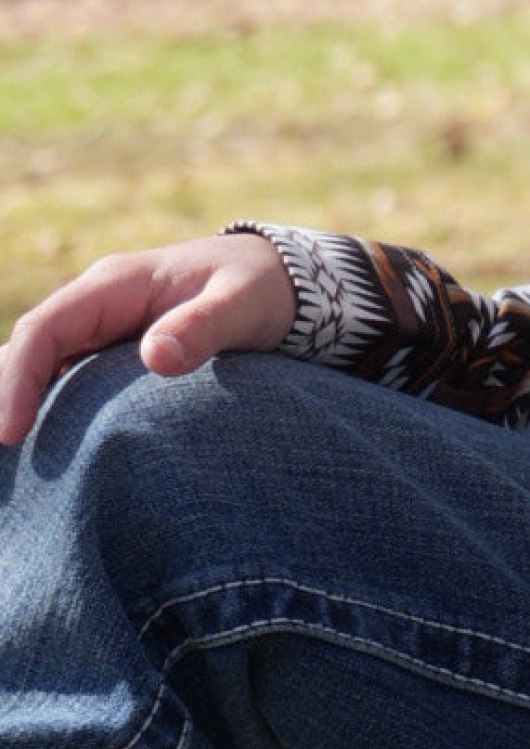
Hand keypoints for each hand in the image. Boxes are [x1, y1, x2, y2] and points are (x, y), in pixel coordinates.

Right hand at [0, 233, 297, 449]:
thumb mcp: (242, 303)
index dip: (17, 378)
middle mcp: (96, 306)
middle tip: (2, 460)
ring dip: (20, 406)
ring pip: (40, 368)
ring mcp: (101, 331)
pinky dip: (47, 412)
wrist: (282, 280)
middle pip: (26, 351)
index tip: (10, 432)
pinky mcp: (112, 356)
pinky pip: (66, 382)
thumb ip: (204, 326)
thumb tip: (156, 357)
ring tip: (13, 469)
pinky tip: (45, 456)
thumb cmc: (260, 287)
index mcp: (115, 286)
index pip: (44, 330)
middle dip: (3, 397)